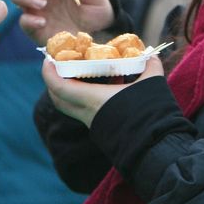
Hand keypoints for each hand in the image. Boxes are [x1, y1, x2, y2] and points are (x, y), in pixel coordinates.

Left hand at [42, 55, 163, 126]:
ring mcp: (93, 123)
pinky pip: (86, 111)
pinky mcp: (101, 129)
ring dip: (71, 89)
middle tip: (62, 64)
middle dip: (56, 80)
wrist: (156, 148)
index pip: (58, 87)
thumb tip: (152, 54)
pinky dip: (88, 98)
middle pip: (59, 98)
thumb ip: (150, 66)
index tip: (48, 59)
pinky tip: (107, 87)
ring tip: (83, 73)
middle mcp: (87, 113)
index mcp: (92, 100)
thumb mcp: (152, 84)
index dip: (49, 72)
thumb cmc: (151, 115)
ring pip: (71, 106)